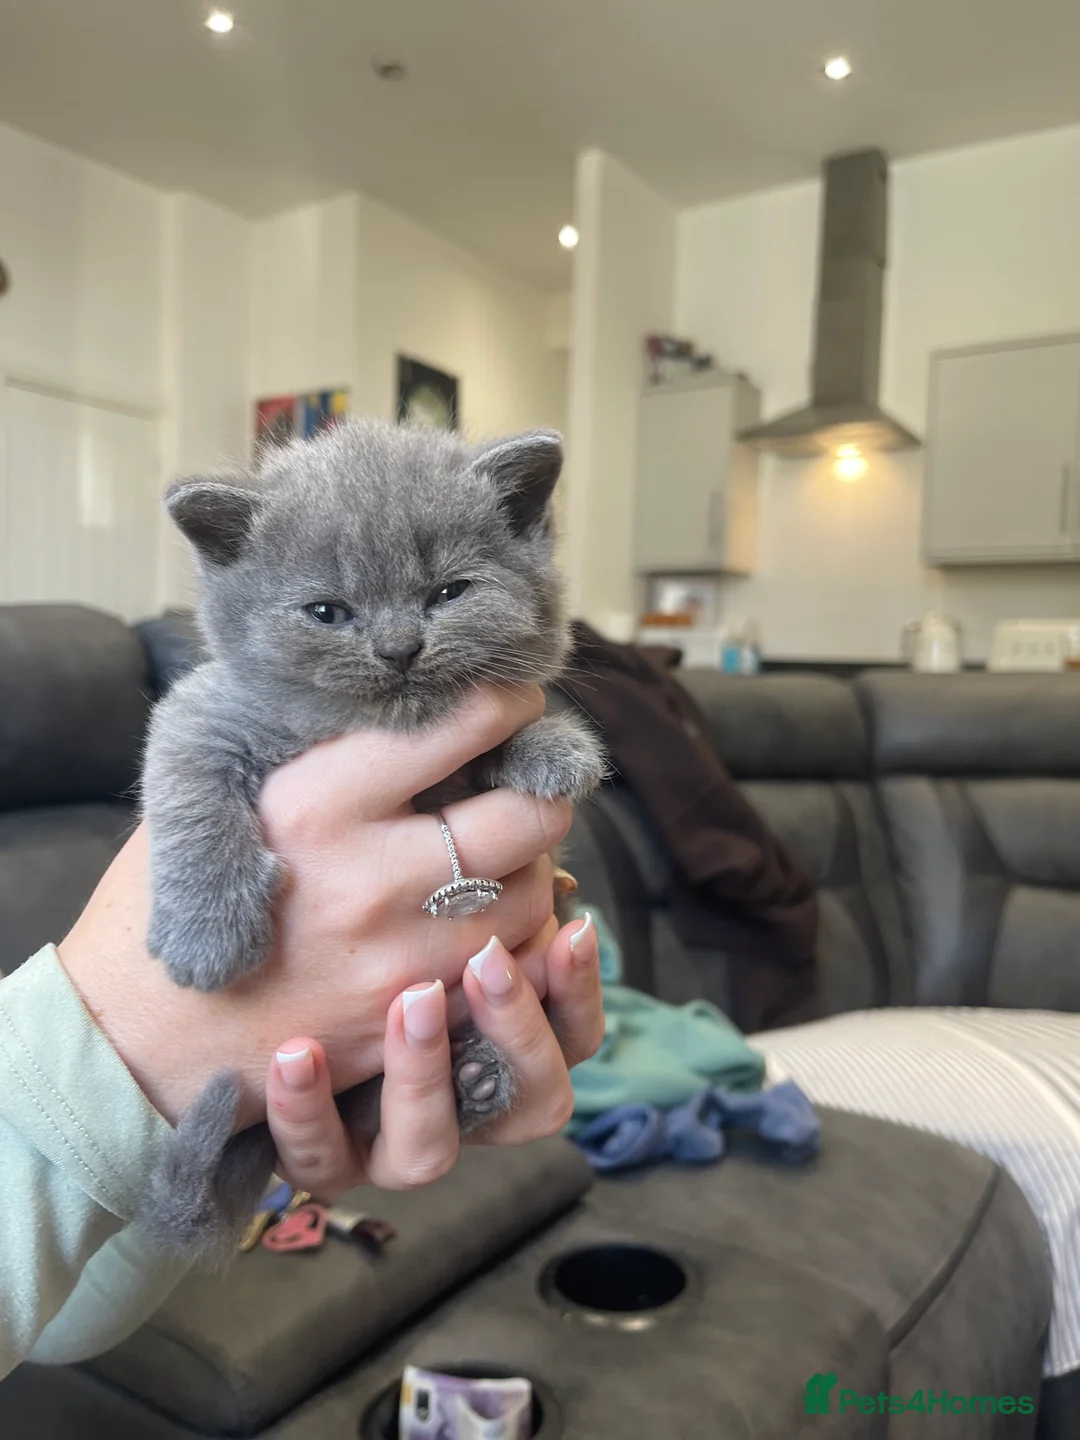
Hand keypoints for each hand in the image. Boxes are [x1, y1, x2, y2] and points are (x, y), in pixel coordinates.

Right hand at [58, 685, 570, 1129]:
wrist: (132, 1038)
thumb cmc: (165, 894)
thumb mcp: (218, 791)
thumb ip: (317, 750)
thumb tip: (408, 701)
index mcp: (316, 802)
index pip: (460, 727)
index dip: (508, 701)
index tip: (515, 696)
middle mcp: (370, 880)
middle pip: (526, 815)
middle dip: (541, 786)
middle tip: (526, 776)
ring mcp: (398, 961)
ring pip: (534, 893)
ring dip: (533, 864)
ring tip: (502, 849)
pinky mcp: (408, 1022)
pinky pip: (508, 969)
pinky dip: (516, 935)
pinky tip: (488, 915)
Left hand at [266, 911, 602, 1197]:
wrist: (245, 1019)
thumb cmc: (354, 947)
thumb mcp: (416, 917)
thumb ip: (473, 899)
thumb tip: (538, 860)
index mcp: (502, 1052)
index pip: (574, 1038)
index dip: (580, 991)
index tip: (570, 928)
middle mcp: (463, 1110)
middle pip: (536, 1103)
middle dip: (518, 1030)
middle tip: (487, 959)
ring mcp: (393, 1145)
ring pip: (432, 1151)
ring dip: (422, 1074)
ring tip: (406, 1000)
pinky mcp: (324, 1164)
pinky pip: (322, 1159)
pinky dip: (308, 1109)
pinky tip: (296, 1052)